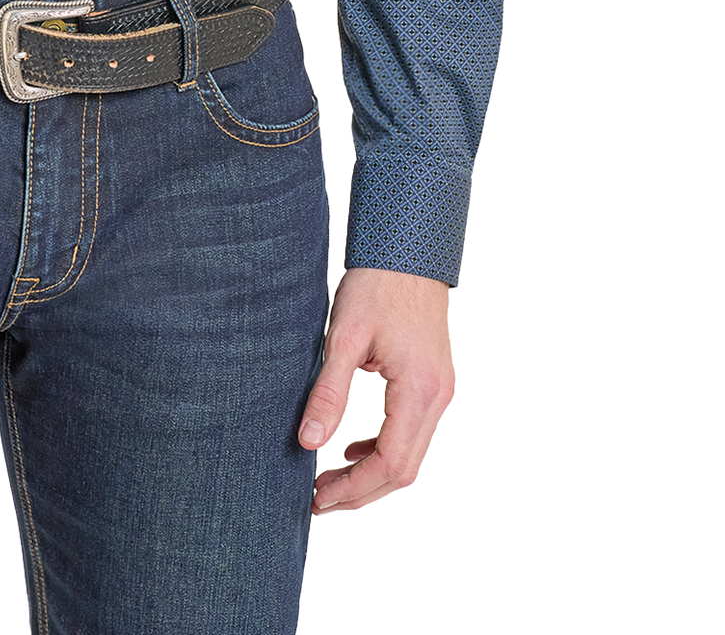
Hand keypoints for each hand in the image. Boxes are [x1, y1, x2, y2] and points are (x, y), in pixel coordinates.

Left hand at [297, 266, 455, 516]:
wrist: (407, 250)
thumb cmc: (375, 285)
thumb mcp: (343, 337)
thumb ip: (328, 392)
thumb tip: (308, 442)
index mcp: (420, 391)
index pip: (390, 464)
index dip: (353, 489)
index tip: (316, 497)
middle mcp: (439, 398)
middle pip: (405, 470)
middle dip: (361, 491)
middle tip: (317, 499)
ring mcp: (441, 392)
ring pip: (411, 456)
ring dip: (372, 474)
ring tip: (329, 480)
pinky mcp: (434, 383)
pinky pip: (413, 433)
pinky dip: (384, 450)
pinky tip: (353, 449)